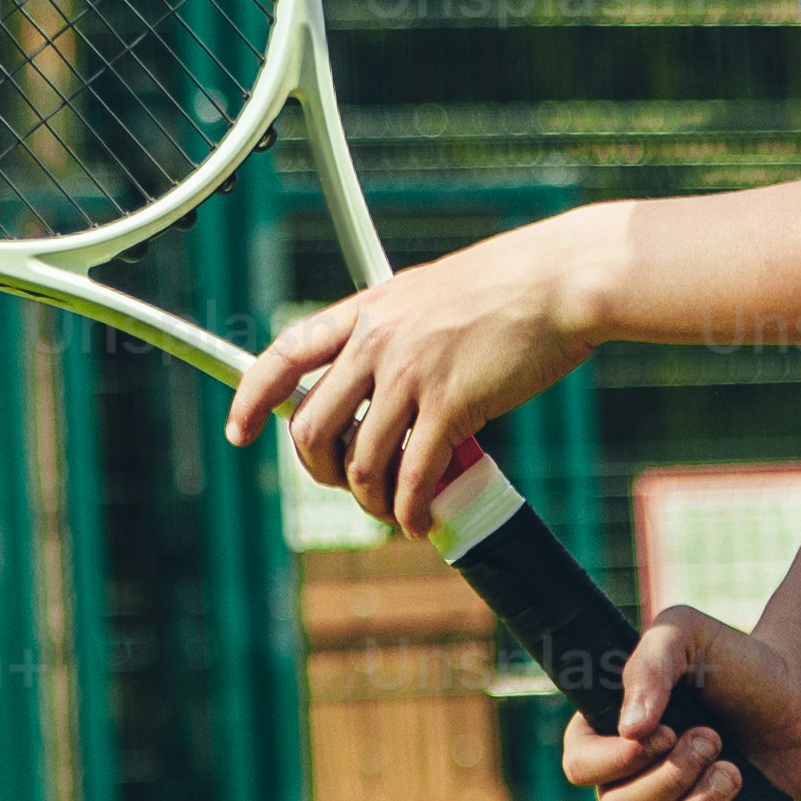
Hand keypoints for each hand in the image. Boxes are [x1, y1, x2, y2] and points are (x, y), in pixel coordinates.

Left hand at [223, 209, 612, 538]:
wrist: (561, 280)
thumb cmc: (509, 288)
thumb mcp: (429, 294)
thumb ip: (399, 335)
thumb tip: (389, 390)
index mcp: (366, 311)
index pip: (284, 355)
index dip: (251, 399)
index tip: (238, 431)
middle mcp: (377, 342)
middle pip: (313, 427)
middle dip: (321, 472)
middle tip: (348, 486)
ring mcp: (410, 374)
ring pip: (361, 462)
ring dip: (371, 500)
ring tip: (394, 510)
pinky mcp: (450, 405)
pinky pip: (413, 475)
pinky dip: (411, 509)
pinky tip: (420, 520)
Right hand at [567, 603, 800, 800]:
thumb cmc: (736, 660)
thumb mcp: (685, 635)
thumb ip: (648, 667)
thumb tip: (631, 729)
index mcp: (611, 735)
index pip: (579, 767)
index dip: (615, 760)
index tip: (663, 732)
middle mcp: (631, 781)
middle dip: (673, 775)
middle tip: (714, 737)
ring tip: (734, 770)